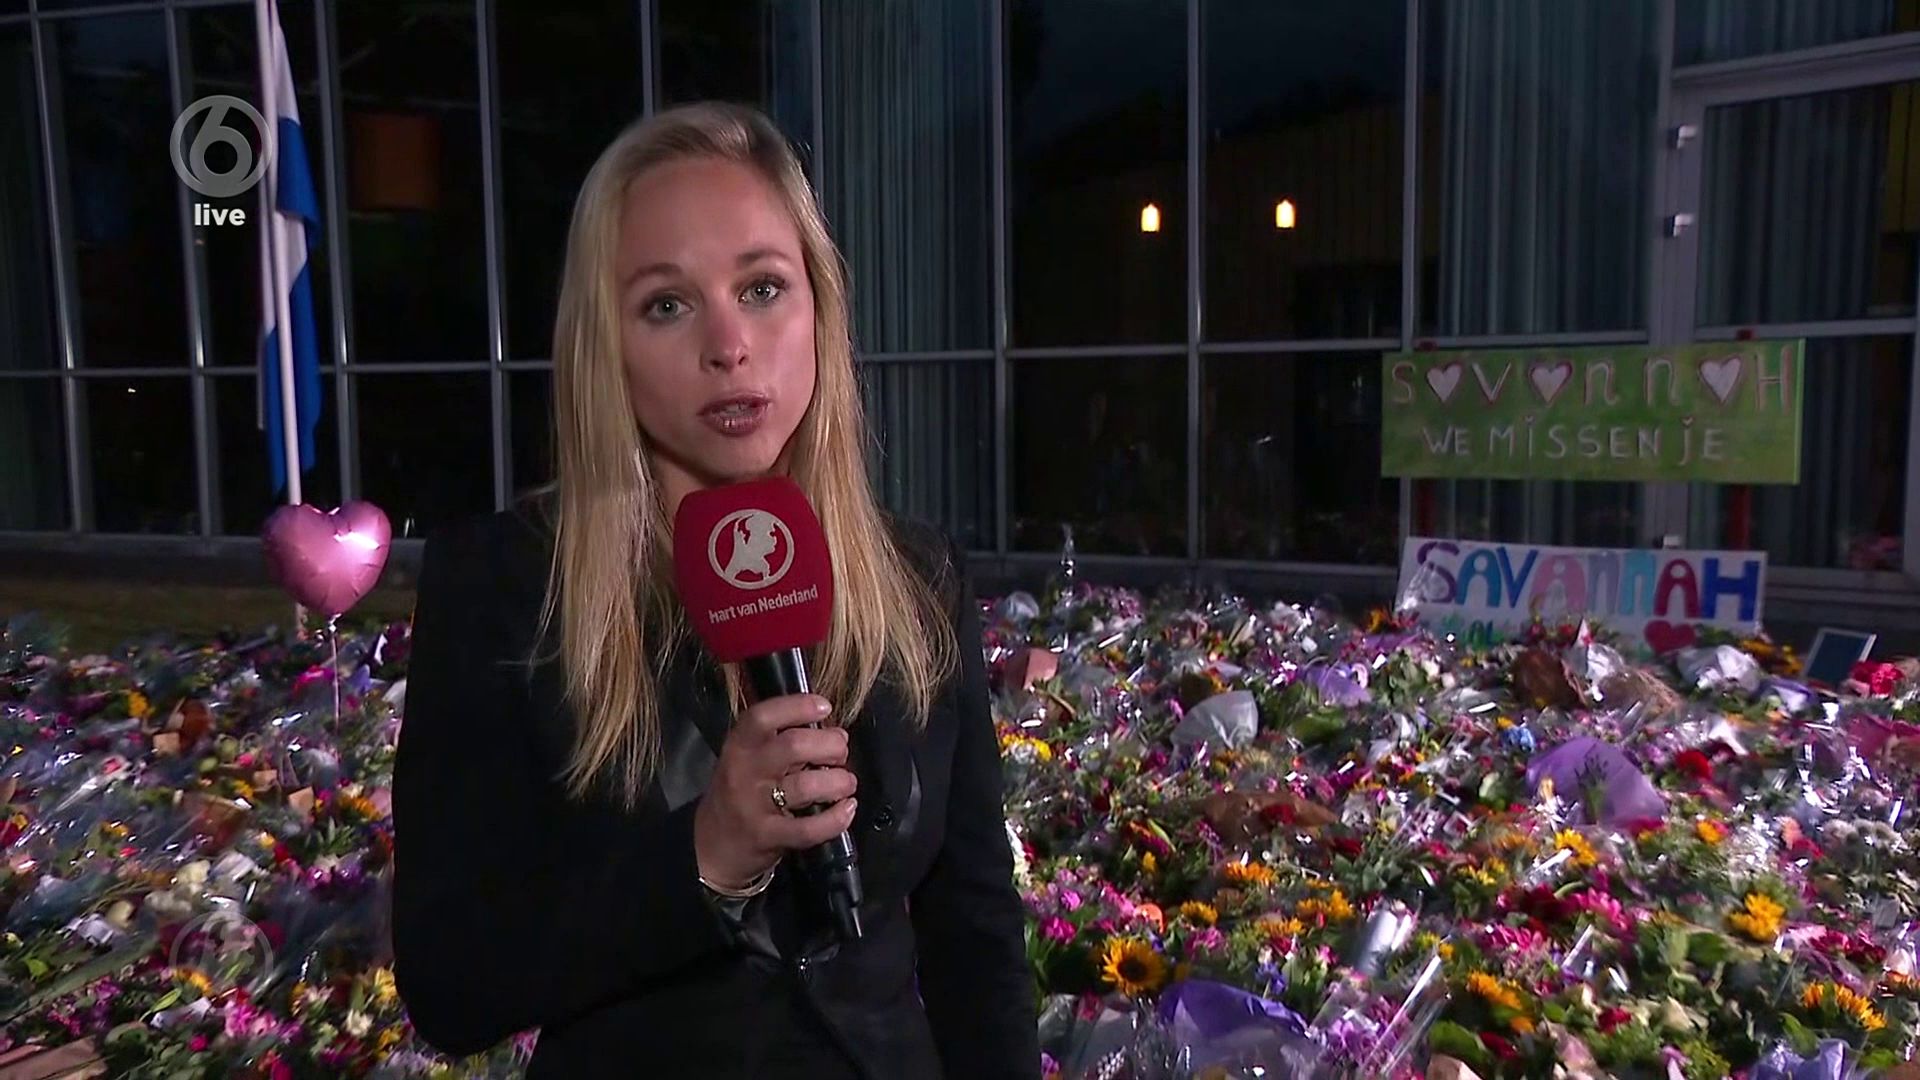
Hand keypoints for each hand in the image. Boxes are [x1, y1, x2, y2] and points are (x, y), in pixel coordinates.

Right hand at [693, 693, 856, 889]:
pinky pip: (809, 828)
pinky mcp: (768, 836)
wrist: (709, 846)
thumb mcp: (746, 760)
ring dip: (838, 781)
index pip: (764, 716)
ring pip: (806, 785)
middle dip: (830, 745)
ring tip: (845, 783)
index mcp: (740, 746)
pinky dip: (836, 818)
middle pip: (794, 746)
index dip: (798, 706)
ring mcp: (755, 805)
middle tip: (840, 753)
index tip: (824, 707)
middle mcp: (745, 771)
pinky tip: (846, 809)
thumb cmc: (737, 796)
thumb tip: (829, 731)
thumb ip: (779, 743)